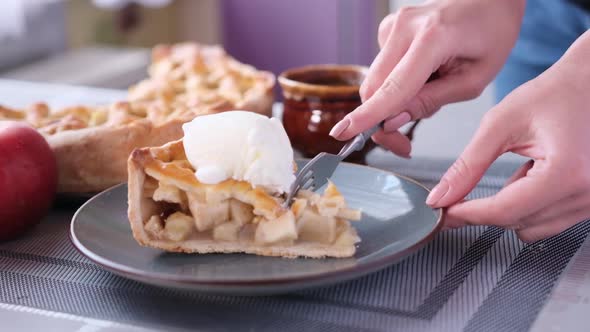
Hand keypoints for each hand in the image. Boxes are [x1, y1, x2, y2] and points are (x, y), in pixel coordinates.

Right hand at [329, 0, 524, 156]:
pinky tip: (422, 77)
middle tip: (402, 145)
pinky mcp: (386, 29)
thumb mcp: (473, 81)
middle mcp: (404, 27)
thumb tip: (392, 121)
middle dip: (382, 121)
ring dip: (391, 104)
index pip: (394, 86)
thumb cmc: (490, 35)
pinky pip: (381, 70)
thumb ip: (431, 101)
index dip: (370, 115)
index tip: (345, 132)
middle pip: (375, 88)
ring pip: (375, 82)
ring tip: (426, 100)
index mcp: (433, 38)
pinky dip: (395, 84)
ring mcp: (392, 25)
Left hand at [427, 31, 589, 241]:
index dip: (466, 214)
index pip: (504, 211)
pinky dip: (529, 204)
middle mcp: (588, 194)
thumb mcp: (500, 124)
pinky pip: (548, 221)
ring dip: (510, 207)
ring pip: (531, 228)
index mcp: (567, 172)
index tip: (442, 212)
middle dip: (483, 209)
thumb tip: (441, 197)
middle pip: (515, 223)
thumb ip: (468, 165)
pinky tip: (532, 174)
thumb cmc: (554, 94)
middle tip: (459, 192)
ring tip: (518, 167)